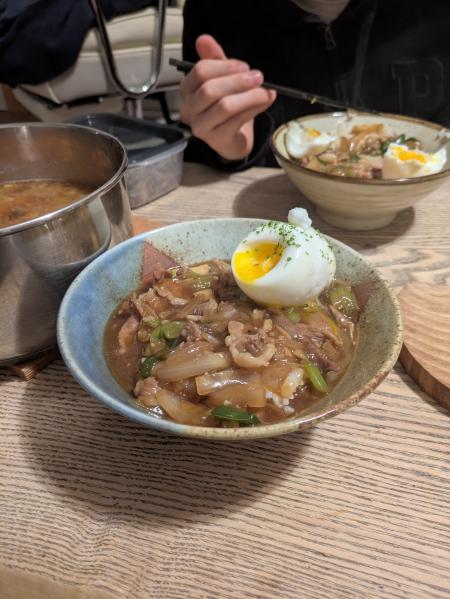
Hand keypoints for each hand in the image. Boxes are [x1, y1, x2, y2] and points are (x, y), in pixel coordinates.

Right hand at [179, 34, 275, 160]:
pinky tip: (265, 102)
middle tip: (258, 77)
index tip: (244, 67)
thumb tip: (203, 39)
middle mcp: (190, 109)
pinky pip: (237, 121)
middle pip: (210, 90)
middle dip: (238, 81)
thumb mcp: (221, 79)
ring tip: (265, 91)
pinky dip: (254, 109)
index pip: (200, 71)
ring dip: (249, 96)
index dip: (225, 66)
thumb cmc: (225, 107)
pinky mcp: (217, 139)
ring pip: (224, 106)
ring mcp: (202, 127)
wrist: (231, 138)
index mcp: (187, 90)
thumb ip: (214, 59)